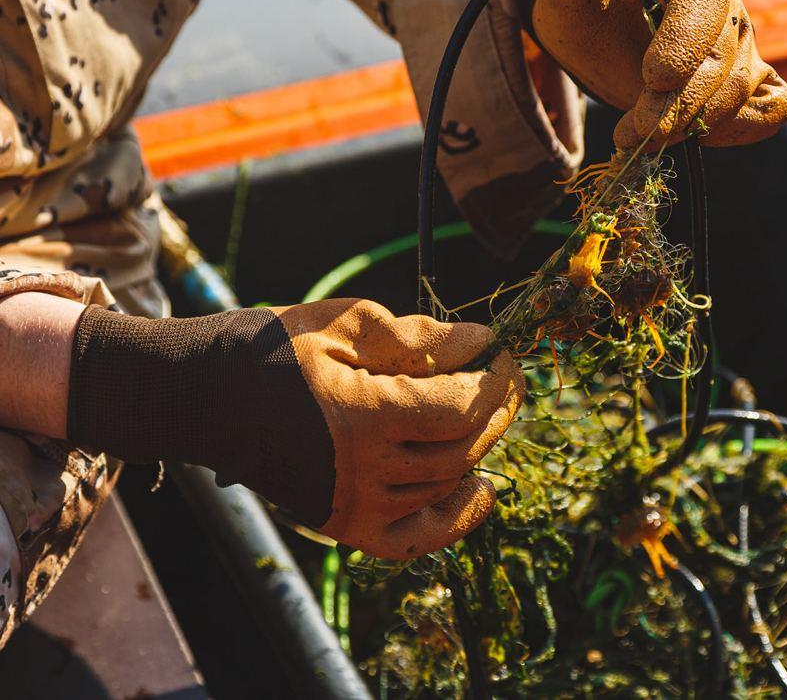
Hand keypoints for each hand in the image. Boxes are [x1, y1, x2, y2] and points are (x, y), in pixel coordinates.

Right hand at [68, 299, 523, 559]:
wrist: (202, 399)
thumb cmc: (270, 350)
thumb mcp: (343, 327)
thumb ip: (417, 337)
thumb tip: (480, 341)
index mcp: (359, 418)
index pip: (456, 409)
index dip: (493, 384)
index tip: (505, 357)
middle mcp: (360, 474)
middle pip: (459, 450)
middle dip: (495, 412)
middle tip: (506, 381)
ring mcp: (351, 507)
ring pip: (444, 486)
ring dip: (477, 450)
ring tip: (485, 415)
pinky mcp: (342, 525)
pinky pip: (413, 539)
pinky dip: (453, 520)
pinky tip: (480, 489)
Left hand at [531, 0, 786, 149]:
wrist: (599, 35)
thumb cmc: (587, 6)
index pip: (707, 4)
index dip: (685, 43)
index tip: (652, 78)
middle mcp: (729, 7)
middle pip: (723, 59)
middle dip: (679, 102)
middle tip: (633, 131)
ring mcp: (744, 49)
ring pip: (741, 92)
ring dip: (694, 124)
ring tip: (638, 138)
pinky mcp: (747, 85)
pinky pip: (770, 111)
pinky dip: (740, 130)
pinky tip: (689, 139)